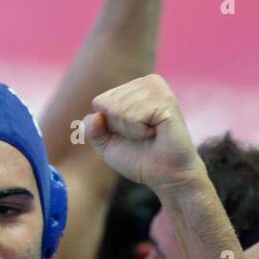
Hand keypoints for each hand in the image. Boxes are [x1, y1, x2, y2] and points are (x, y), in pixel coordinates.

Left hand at [83, 74, 200, 188]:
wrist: (166, 176)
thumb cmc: (139, 158)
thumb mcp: (106, 145)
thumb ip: (92, 129)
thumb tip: (96, 115)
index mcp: (133, 88)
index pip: (99, 102)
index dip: (109, 126)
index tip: (130, 134)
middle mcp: (146, 82)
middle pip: (107, 104)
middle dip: (119, 128)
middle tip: (141, 136)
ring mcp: (157, 89)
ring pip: (118, 109)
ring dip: (131, 130)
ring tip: (149, 134)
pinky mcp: (166, 100)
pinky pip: (133, 116)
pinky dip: (140, 131)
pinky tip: (156, 132)